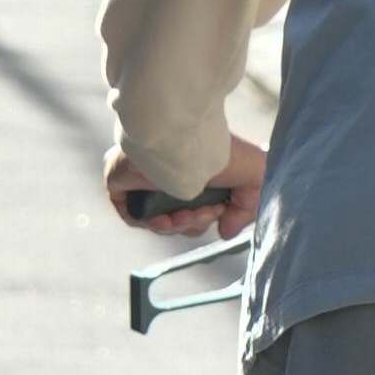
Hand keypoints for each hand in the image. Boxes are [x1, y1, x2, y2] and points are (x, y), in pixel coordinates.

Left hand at [109, 132, 265, 235]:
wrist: (192, 142)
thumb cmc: (226, 152)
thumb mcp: (254, 180)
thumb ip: (246, 210)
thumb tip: (225, 232)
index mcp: (196, 171)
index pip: (198, 207)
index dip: (207, 218)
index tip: (218, 211)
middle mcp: (170, 172)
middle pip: (178, 218)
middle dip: (193, 224)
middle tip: (200, 211)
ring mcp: (144, 176)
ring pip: (157, 219)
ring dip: (174, 226)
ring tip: (182, 214)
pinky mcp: (120, 179)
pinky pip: (132, 213)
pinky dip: (148, 222)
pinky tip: (161, 217)